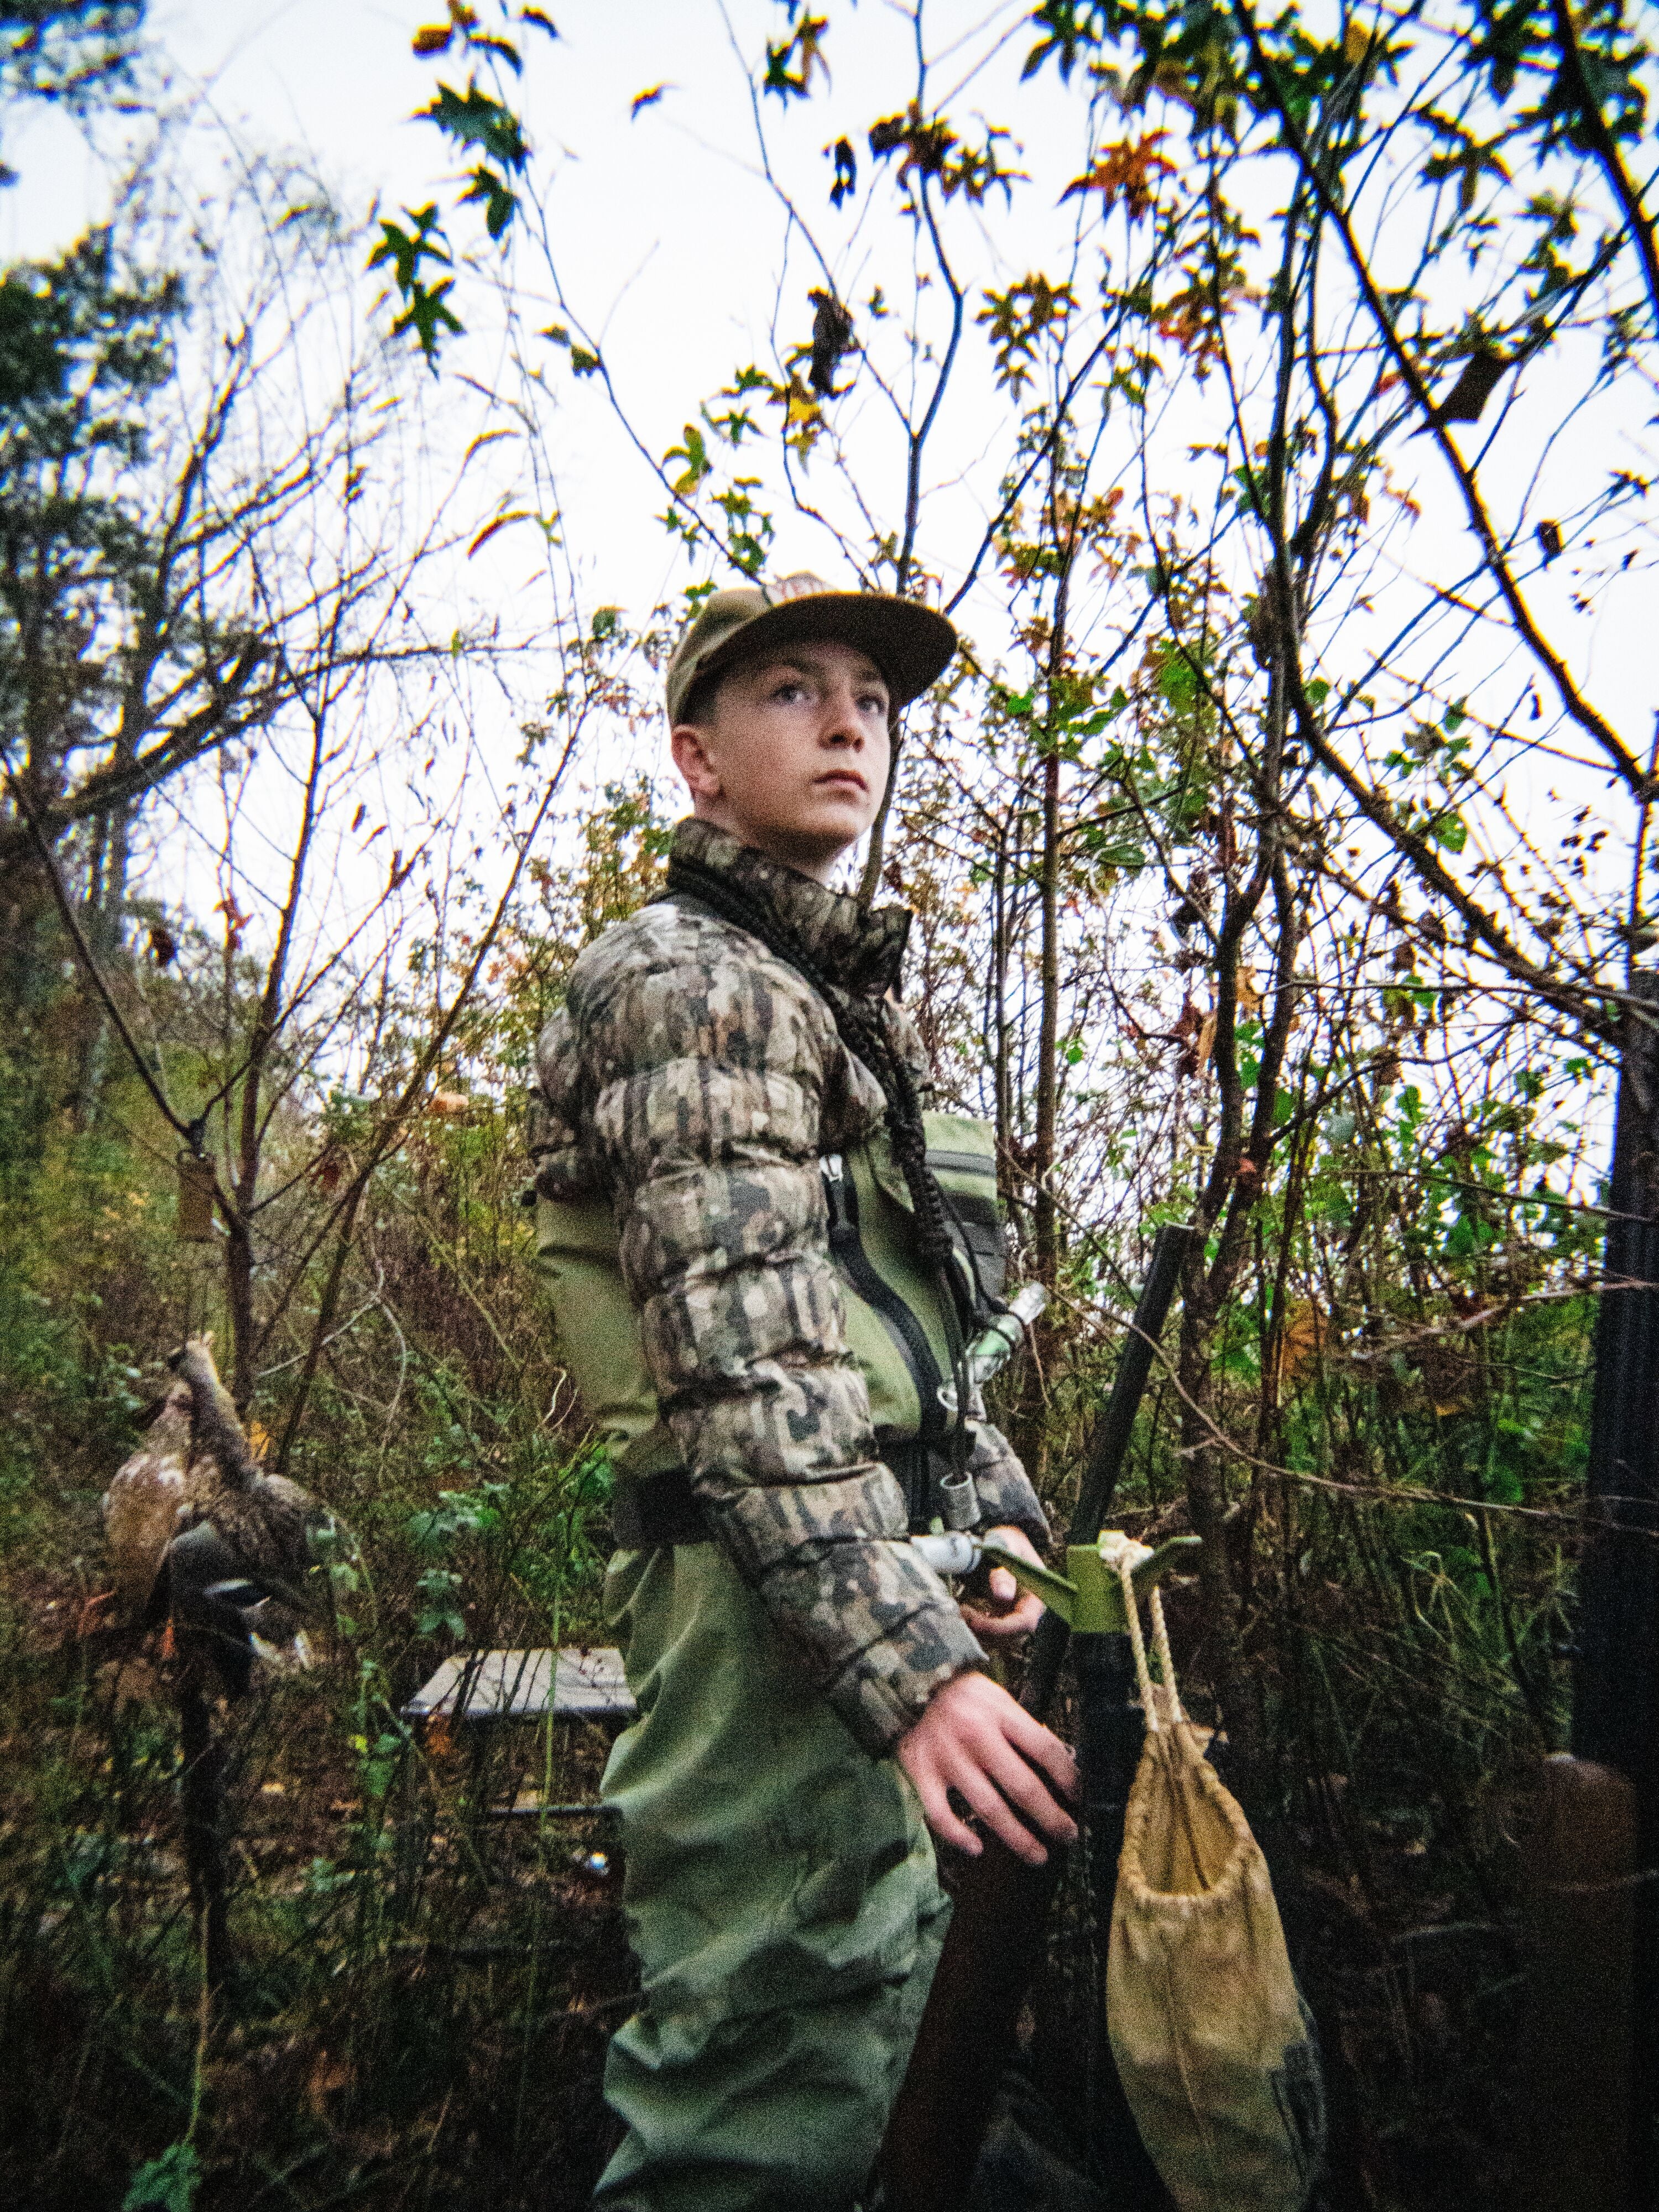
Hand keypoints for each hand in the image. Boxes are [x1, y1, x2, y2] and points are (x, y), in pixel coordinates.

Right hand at [896, 1669, 1077, 1866]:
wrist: (909, 1683)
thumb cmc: (963, 1696)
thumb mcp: (998, 1697)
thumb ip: (1022, 1727)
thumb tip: (1059, 1762)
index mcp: (999, 1713)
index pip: (1044, 1748)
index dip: (1067, 1776)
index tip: (1078, 1796)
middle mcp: (976, 1736)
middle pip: (1022, 1786)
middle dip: (1051, 1817)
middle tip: (1068, 1836)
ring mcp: (948, 1758)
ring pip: (988, 1807)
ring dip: (1017, 1837)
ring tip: (1038, 1855)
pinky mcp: (922, 1773)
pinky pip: (940, 1813)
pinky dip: (958, 1835)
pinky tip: (977, 1848)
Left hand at [958, 1524, 1046, 1645]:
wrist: (1002, 1541)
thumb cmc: (1006, 1542)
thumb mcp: (1006, 1549)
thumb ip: (1004, 1570)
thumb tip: (1003, 1596)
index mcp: (1037, 1596)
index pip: (1025, 1622)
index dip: (1001, 1627)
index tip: (976, 1621)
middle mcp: (1029, 1610)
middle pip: (1013, 1635)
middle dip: (987, 1631)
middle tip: (963, 1614)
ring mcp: (1016, 1615)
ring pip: (1001, 1638)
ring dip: (981, 1632)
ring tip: (961, 1611)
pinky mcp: (1004, 1616)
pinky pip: (993, 1632)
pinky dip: (978, 1628)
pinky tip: (966, 1613)